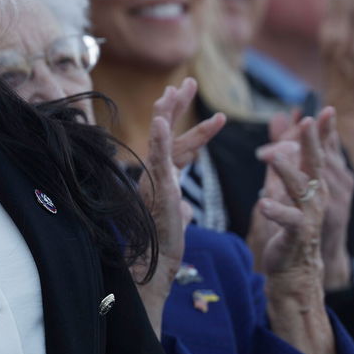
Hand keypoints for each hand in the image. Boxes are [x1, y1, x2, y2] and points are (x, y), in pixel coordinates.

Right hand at [131, 79, 224, 336]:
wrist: (149, 271)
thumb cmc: (160, 251)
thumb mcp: (176, 224)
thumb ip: (179, 210)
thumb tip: (185, 210)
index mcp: (162, 180)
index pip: (178, 146)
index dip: (191, 127)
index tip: (203, 107)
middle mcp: (155, 175)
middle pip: (168, 133)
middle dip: (176, 106)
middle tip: (186, 82)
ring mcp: (154, 181)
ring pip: (161, 141)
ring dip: (167, 114)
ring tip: (174, 91)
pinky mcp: (157, 191)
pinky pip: (158, 161)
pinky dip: (158, 140)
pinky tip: (159, 121)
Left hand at [264, 108, 353, 287]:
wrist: (295, 267)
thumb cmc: (289, 220)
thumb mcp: (284, 182)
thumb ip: (283, 152)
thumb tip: (281, 118)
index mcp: (316, 183)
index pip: (322, 152)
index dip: (324, 131)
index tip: (326, 110)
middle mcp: (318, 196)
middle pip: (316, 165)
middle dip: (312, 142)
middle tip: (306, 122)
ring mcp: (310, 214)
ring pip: (301, 188)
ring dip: (287, 171)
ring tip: (270, 157)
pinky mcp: (298, 233)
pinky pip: (288, 220)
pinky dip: (276, 210)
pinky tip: (263, 203)